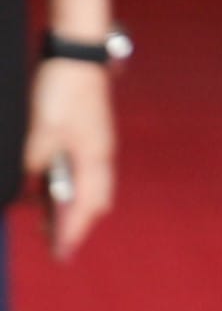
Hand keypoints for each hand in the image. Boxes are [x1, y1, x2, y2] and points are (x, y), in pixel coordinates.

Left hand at [24, 57, 111, 260]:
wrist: (77, 55)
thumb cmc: (61, 91)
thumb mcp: (40, 132)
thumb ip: (37, 163)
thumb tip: (33, 186)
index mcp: (92, 157)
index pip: (86, 206)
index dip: (73, 232)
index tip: (61, 255)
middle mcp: (99, 155)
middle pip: (95, 201)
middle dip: (77, 225)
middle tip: (56, 244)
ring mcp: (97, 144)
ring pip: (90, 187)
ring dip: (73, 207)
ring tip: (50, 223)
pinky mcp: (89, 135)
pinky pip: (83, 172)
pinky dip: (71, 188)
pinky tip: (50, 187)